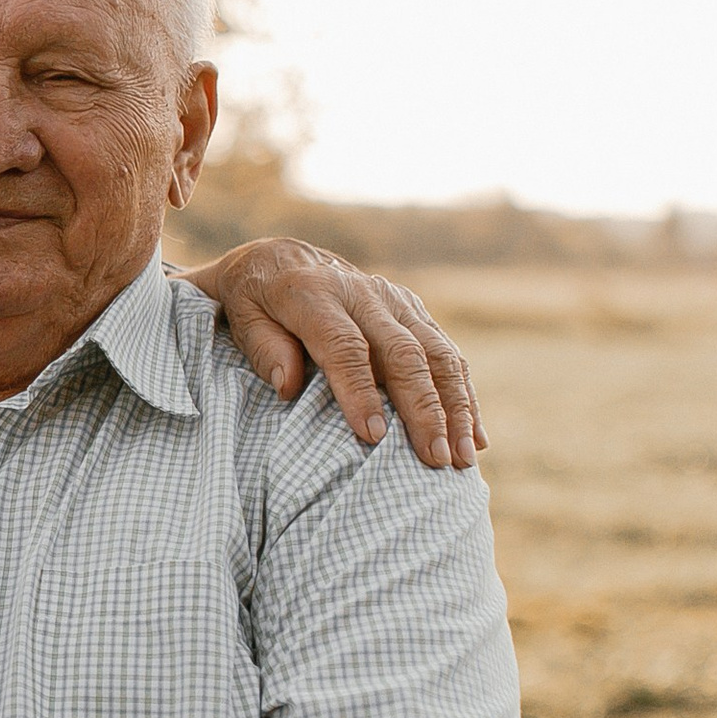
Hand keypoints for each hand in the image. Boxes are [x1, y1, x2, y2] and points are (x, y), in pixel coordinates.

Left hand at [182, 239, 483, 468]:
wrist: (280, 258)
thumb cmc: (253, 302)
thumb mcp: (241, 318)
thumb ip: (264, 349)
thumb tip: (288, 386)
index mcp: (312, 293)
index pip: (343, 345)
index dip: (359, 390)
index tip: (372, 436)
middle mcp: (362, 292)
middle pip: (403, 353)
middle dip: (423, 409)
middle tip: (434, 459)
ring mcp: (394, 300)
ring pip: (436, 353)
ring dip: (456, 407)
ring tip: (464, 457)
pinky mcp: (413, 310)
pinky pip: (447, 352)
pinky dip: (464, 395)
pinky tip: (475, 436)